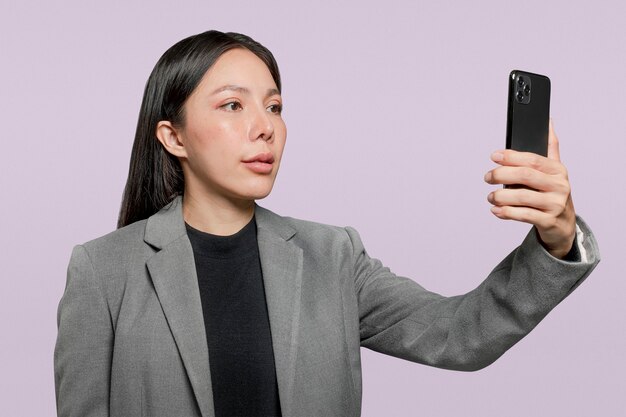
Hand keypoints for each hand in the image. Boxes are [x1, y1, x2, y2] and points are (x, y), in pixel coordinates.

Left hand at [484, 120, 575, 258]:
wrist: (564, 224)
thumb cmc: (553, 193)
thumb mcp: (554, 170)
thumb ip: (550, 147)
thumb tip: (547, 122)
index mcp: (558, 170)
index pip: (532, 159)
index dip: (511, 156)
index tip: (494, 156)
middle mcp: (559, 186)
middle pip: (525, 176)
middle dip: (501, 175)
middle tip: (487, 177)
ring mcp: (555, 204)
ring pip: (522, 196)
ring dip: (500, 196)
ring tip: (490, 197)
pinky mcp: (548, 221)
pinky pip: (523, 215)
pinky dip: (506, 212)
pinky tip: (495, 210)